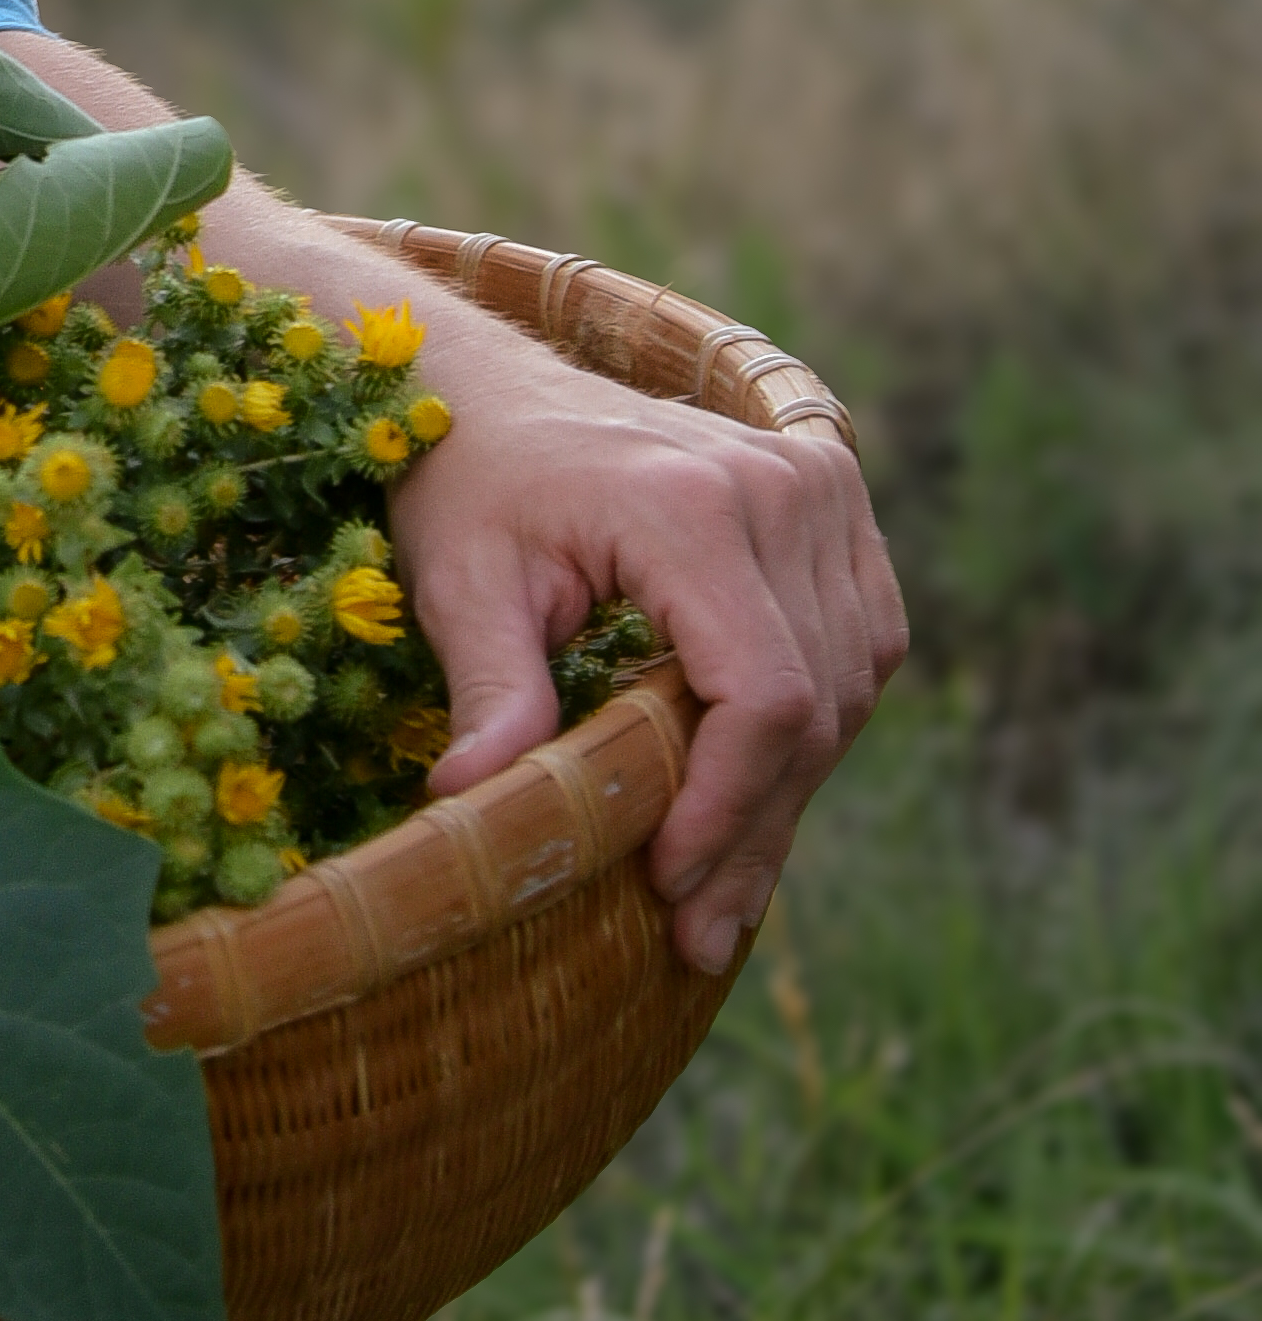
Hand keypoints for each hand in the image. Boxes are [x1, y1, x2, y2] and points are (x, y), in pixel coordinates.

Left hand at [385, 332, 904, 972]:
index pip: (765, 693)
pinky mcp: (833, 494)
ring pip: (850, 684)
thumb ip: (490, 688)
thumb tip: (472, 805)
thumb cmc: (468, 485)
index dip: (727, 806)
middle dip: (754, 828)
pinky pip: (861, 639)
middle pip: (814, 703)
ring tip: (724, 890)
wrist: (494, 388)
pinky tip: (758, 795)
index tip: (668, 884)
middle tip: (699, 932)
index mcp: (689, 504)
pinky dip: (817, 724)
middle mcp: (780, 484)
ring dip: (791, 793)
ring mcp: (819, 481)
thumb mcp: (458, 583)